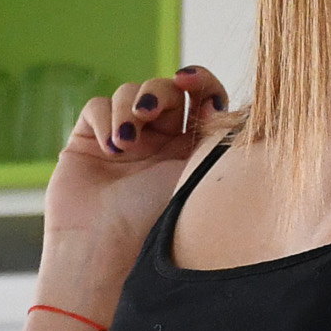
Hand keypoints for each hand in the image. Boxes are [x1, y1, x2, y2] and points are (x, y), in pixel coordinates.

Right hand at [39, 66, 231, 300]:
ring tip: (125, 144)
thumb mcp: (198, 176)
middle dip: (159, 92)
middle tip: (149, 111)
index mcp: (192, 150)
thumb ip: (217, 139)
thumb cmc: (155, 222)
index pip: (204, 98)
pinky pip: (98, 106)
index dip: (200, 81)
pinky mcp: (89, 140)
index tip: (189, 82)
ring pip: (130, 93)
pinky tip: (110, 148)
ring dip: (129, 108)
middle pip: (166, 89)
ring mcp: (124, 140)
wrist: (102, 249)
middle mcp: (160, 143)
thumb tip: (241, 105)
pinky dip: (105, 119)